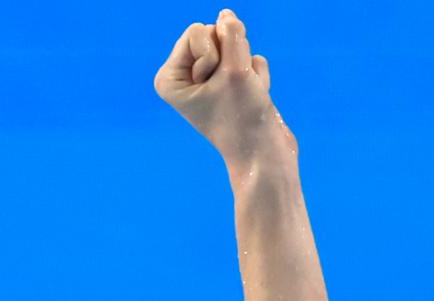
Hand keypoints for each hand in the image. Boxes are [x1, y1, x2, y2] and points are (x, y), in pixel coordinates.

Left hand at [154, 10, 291, 164]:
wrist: (264, 153)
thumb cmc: (243, 116)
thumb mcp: (235, 69)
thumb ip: (230, 34)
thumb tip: (226, 15)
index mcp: (169, 78)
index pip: (197, 31)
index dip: (214, 55)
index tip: (215, 88)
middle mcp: (185, 77)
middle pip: (215, 33)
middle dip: (232, 57)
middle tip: (232, 91)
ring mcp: (209, 80)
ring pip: (235, 44)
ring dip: (247, 66)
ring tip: (245, 95)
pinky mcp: (230, 83)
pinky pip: (250, 57)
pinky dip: (257, 76)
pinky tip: (254, 98)